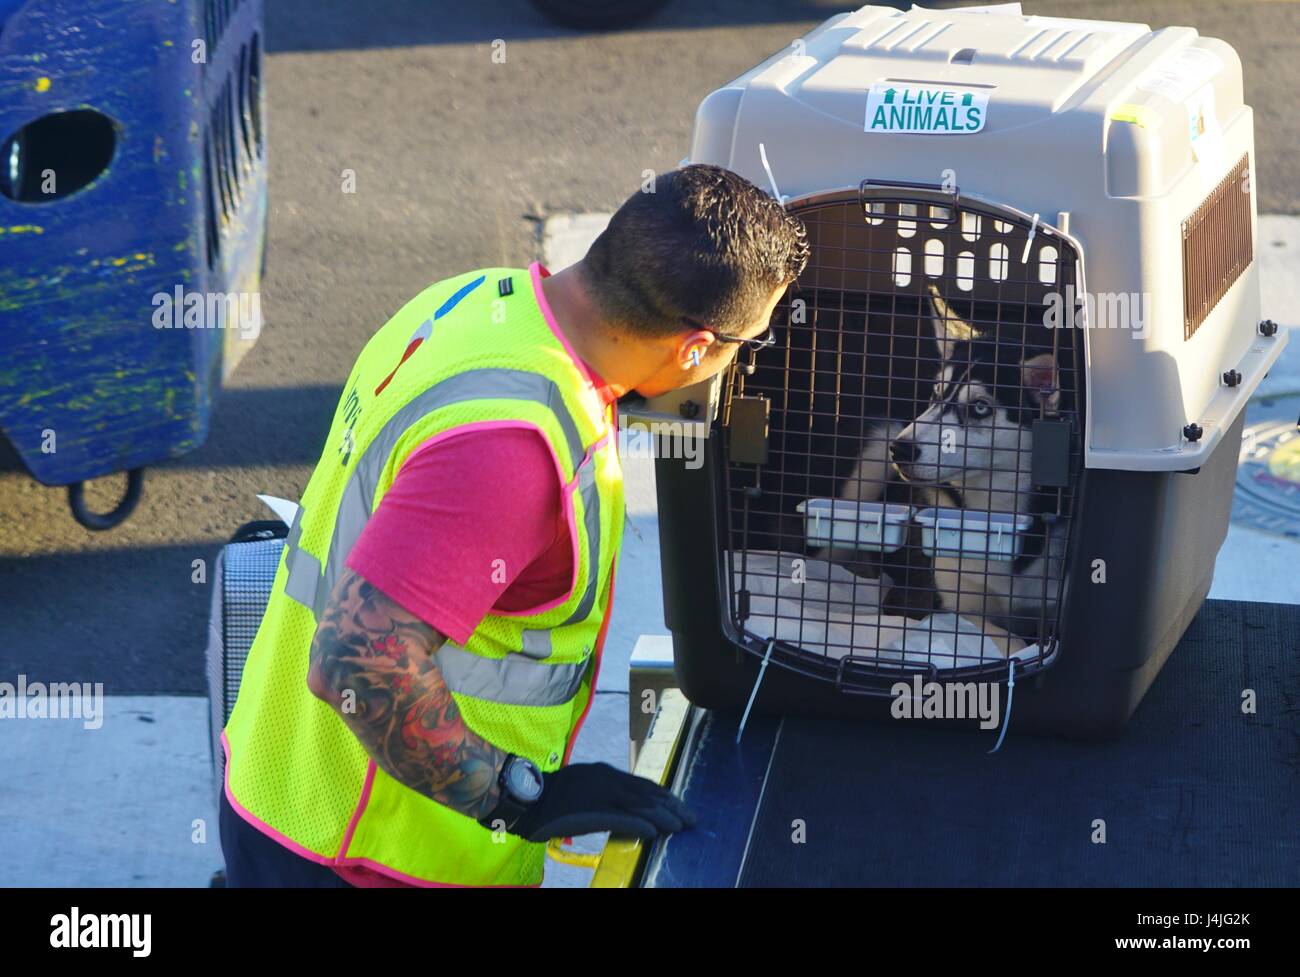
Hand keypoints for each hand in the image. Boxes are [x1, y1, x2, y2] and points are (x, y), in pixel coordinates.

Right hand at [509, 762, 695, 842]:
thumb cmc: (554, 796)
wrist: (527, 797)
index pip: (644, 784)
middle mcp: (607, 780)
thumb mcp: (585, 785)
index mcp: (606, 773)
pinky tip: (653, 832)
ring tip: (680, 826)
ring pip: (639, 806)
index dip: (664, 796)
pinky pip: (620, 819)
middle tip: (690, 818)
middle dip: (671, 806)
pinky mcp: (590, 811)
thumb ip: (607, 792)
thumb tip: (629, 809)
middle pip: (647, 794)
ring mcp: (600, 795)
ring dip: (663, 817)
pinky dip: (639, 825)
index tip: (680, 806)